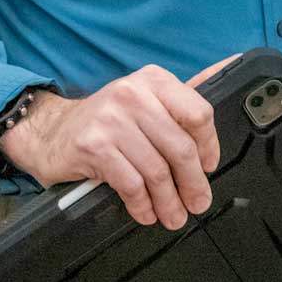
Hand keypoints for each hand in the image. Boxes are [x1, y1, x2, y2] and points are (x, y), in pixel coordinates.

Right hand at [0, 54, 238, 228]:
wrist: (51, 131)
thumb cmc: (107, 120)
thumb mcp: (146, 99)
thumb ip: (183, 94)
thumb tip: (230, 65)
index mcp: (154, 80)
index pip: (198, 113)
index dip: (209, 146)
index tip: (209, 167)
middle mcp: (133, 94)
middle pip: (179, 147)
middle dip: (193, 183)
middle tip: (197, 203)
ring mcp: (111, 119)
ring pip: (156, 170)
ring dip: (169, 201)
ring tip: (173, 216)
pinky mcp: (93, 146)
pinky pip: (130, 183)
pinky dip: (142, 204)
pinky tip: (146, 213)